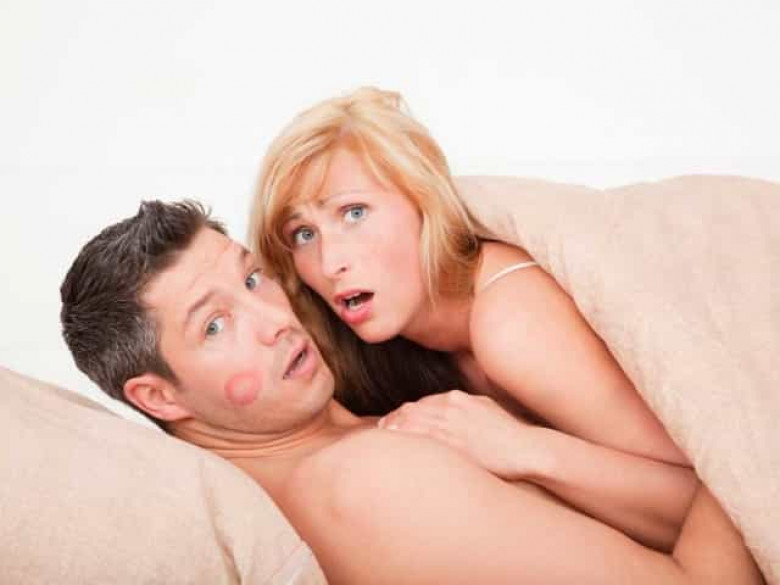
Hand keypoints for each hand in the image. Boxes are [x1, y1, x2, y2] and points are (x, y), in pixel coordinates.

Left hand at [377, 390, 541, 479]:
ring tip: (380, 437)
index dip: (406, 413)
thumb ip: (468, 405)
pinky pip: (417, 438)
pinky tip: (390, 444)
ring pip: (410, 422)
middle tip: (381, 429)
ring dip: (392, 428)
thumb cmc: (510, 433)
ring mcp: (448, 423)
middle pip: (411, 410)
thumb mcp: (487, 407)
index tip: (396, 421)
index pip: (422, 403)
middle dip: (394, 419)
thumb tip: (458, 406)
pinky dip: (401, 439)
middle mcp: (449, 406)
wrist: (525, 448)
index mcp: (457, 397)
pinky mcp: (449, 441)